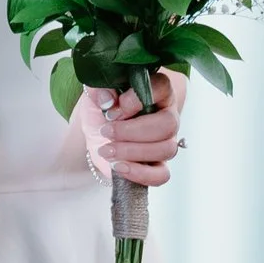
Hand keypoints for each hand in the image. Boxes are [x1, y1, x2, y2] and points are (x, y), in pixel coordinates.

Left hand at [85, 72, 186, 187]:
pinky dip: (139, 173)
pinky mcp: (158, 165)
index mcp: (156, 92)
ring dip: (132, 152)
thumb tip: (108, 99)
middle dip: (132, 131)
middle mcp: (167, 115)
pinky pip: (162, 175)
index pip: (161, 87)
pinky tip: (118, 167)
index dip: (136, 100)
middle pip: (168, 124)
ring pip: (167, 149)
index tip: (111, 111)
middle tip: (106, 132)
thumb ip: (100, 90)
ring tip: (107, 150)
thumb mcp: (94, 95)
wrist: (97, 135)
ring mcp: (166, 141)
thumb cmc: (102, 110)